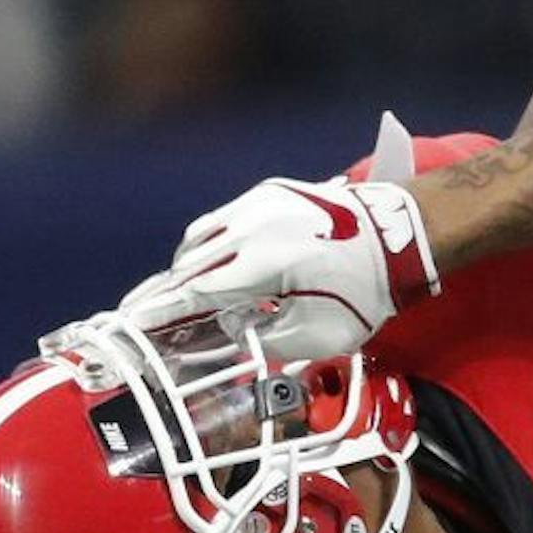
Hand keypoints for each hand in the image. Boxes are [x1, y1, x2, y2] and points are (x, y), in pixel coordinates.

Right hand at [121, 176, 437, 359]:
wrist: (402, 235)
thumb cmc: (368, 292)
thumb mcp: (322, 334)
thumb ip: (269, 340)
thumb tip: (234, 335)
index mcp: (263, 263)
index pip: (196, 292)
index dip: (161, 312)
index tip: (130, 323)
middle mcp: (253, 226)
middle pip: (190, 264)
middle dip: (168, 293)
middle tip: (145, 316)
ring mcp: (259, 202)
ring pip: (203, 238)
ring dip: (192, 268)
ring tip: (186, 297)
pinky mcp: (269, 192)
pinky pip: (225, 221)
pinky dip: (215, 245)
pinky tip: (220, 266)